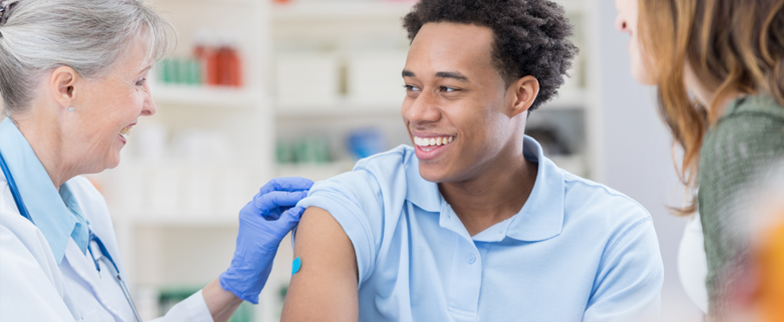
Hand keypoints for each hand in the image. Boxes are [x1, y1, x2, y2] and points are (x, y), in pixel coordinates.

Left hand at [219, 177, 312, 303]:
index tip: (305, 195)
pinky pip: (283, 208)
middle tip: (308, 185)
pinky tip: (304, 205)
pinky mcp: (270, 222)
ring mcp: (263, 215)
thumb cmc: (255, 256)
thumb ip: (287, 220)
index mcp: (251, 210)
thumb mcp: (273, 237)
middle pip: (274, 188)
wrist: (249, 272)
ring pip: (279, 197)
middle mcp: (256, 209)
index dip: (290, 195)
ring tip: (309, 192)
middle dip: (291, 185)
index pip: (272, 196)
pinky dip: (293, 205)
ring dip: (293, 194)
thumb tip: (303, 207)